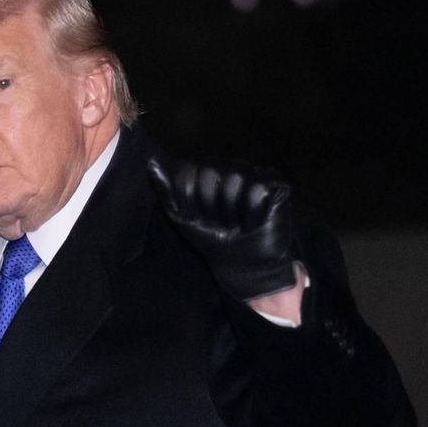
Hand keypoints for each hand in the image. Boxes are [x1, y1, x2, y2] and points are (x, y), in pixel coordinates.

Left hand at [148, 156, 296, 300]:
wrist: (240, 263)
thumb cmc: (211, 238)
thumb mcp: (182, 216)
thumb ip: (167, 190)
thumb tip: (151, 163)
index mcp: (207, 171)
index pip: (188, 172)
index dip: (190, 200)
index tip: (199, 216)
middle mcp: (231, 167)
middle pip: (210, 174)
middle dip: (210, 205)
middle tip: (220, 221)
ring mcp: (255, 174)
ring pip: (235, 180)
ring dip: (232, 211)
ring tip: (238, 222)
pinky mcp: (275, 186)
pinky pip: (257, 190)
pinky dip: (252, 213)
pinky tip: (254, 221)